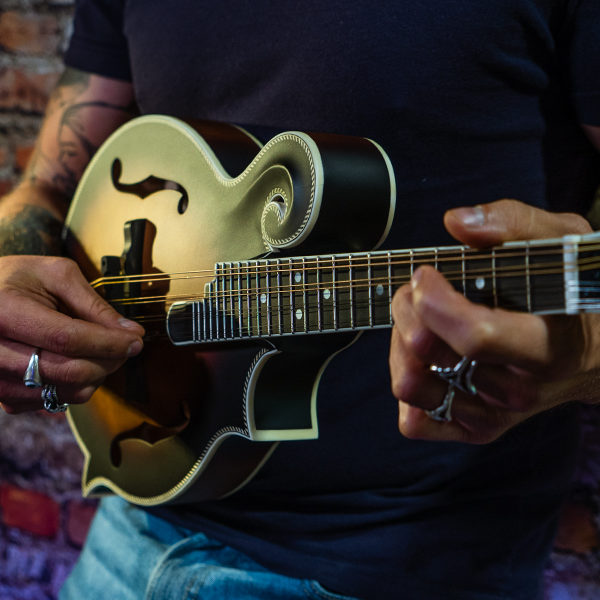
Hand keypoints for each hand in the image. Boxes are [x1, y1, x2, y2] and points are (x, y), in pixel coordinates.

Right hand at [0, 255, 143, 412]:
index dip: (108, 343)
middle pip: (68, 370)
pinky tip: (79, 363)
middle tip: (126, 347)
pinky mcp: (2, 396)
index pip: (67, 338)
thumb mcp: (57, 275)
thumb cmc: (19, 279)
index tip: (136, 340)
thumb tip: (131, 332)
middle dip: (109, 361)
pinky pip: (53, 402)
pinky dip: (78, 387)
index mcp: (5, 311)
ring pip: (65, 391)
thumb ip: (94, 304)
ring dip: (97, 375)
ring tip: (102, 353)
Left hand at [389, 199, 597, 442]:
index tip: (425, 274)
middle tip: (414, 288)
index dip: (435, 302)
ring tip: (416, 321)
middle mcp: (521, 388)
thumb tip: (457, 222)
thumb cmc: (577, 292)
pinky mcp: (478, 428)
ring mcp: (497, 413)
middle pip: (432, 356)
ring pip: (415, 388)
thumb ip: (514, 224)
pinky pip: (419, 424)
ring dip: (399, 347)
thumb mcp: (564, 243)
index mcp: (549, 344)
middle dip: (407, 311)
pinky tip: (423, 361)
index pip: (477, 336)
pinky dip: (409, 389)